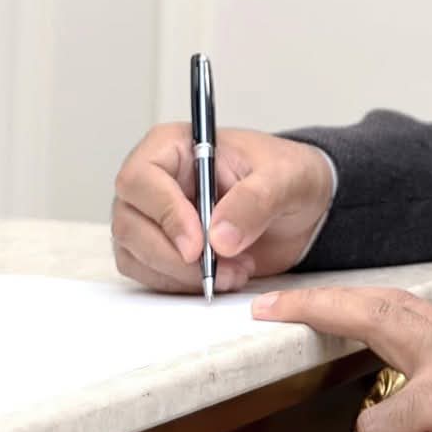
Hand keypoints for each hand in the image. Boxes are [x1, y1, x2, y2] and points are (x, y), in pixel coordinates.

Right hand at [110, 124, 332, 293]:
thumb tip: (219, 237)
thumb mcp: (286, 178)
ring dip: (181, 275)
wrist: (302, 206)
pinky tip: (223, 277)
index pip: (141, 178)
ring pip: (135, 254)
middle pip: (130, 223)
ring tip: (234, 271)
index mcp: (175, 146)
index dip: (164, 213)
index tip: (198, 244)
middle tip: (219, 268)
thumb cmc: (289, 175)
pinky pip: (149, 274)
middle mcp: (154, 180)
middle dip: (173, 255)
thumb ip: (256, 199)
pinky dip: (181, 285)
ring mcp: (152, 216)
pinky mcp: (160, 248)